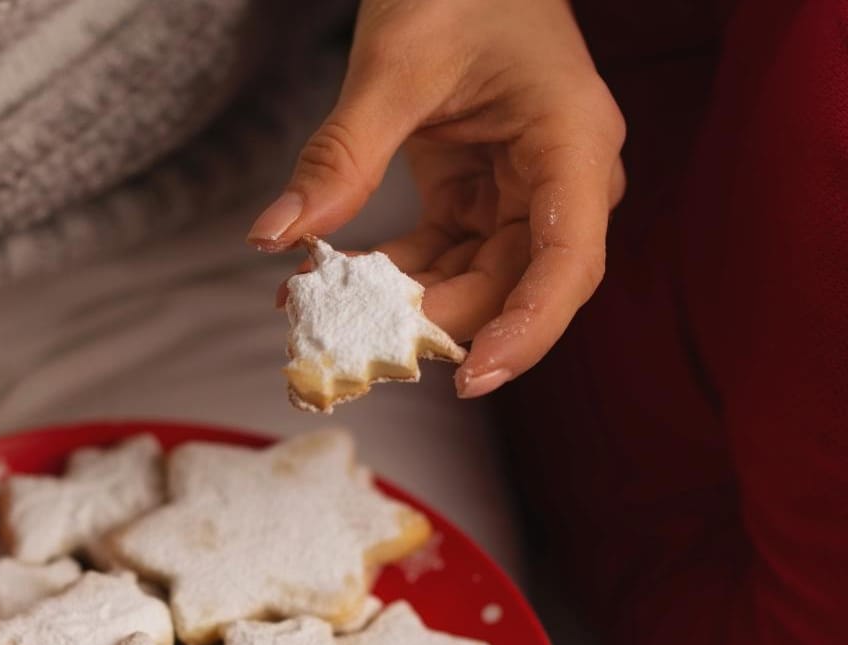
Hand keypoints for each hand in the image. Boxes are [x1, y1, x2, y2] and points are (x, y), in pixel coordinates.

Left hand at [251, 0, 624, 396]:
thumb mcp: (392, 64)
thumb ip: (342, 155)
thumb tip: (276, 235)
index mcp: (571, 142)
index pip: (567, 261)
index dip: (525, 330)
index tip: (468, 376)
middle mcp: (563, 178)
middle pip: (516, 285)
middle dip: (436, 324)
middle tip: (352, 350)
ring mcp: (525, 190)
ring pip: (477, 281)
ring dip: (404, 307)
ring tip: (320, 316)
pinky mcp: (484, 195)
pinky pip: (446, 257)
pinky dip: (393, 277)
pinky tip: (326, 284)